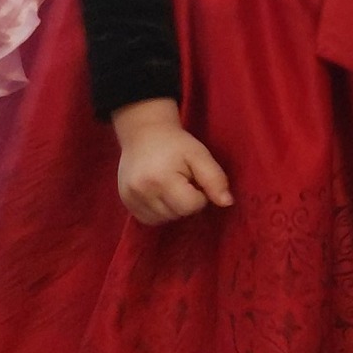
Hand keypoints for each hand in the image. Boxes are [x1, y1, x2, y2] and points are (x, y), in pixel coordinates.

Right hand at [112, 99, 232, 225]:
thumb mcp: (199, 155)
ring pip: (164, 220)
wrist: (144, 133)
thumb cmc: (175, 143)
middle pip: (177, 214)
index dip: (200, 195)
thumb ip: (215, 179)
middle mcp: (142, 191)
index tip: (195, 179)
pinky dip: (159, 212)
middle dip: (186, 201)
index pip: (191, 206)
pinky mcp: (125, 202)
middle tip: (182, 180)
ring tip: (170, 185)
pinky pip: (149, 219)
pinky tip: (160, 193)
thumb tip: (227, 203)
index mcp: (161, 179)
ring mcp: (130, 198)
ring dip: (173, 208)